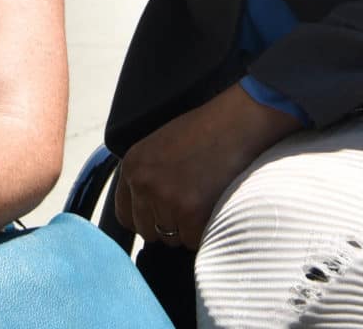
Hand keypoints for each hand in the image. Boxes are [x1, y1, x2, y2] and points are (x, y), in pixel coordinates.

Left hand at [112, 83, 304, 250]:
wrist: (238, 122)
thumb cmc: (206, 131)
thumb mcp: (161, 146)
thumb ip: (148, 176)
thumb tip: (147, 211)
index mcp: (133, 166)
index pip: (124, 216)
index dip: (146, 219)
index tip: (162, 217)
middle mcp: (143, 183)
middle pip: (147, 231)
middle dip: (168, 226)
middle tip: (190, 207)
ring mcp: (166, 198)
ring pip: (172, 238)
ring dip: (188, 229)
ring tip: (204, 201)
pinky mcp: (191, 211)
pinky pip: (193, 241)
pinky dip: (205, 231)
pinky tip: (214, 207)